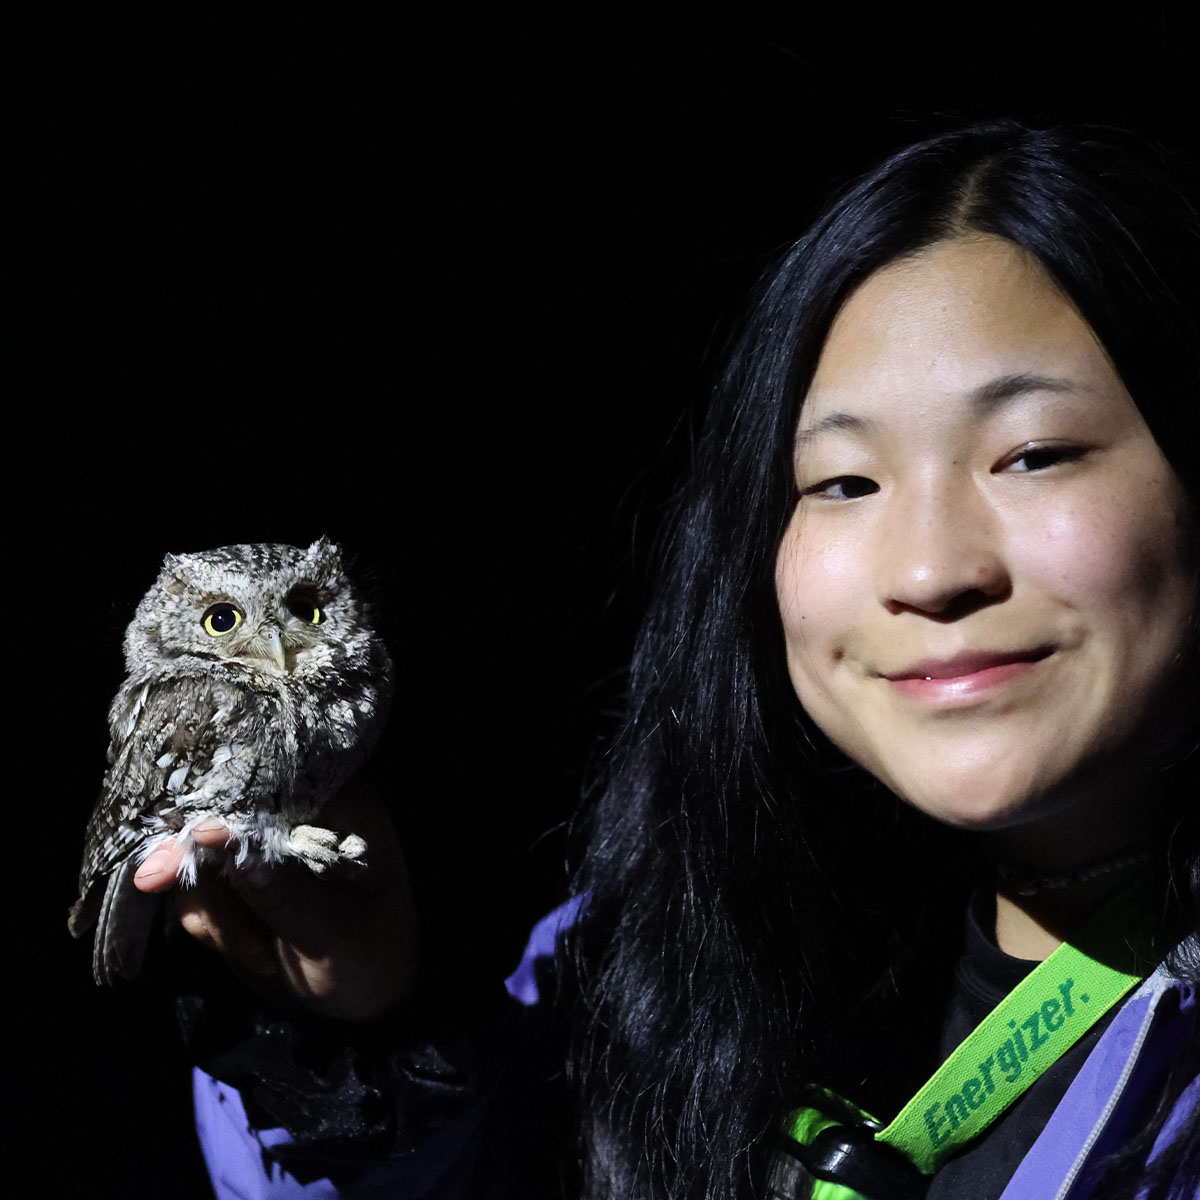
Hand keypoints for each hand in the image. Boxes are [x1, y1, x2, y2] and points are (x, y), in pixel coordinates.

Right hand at [133, 777, 418, 1020]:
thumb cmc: (372, 958)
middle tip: (159, 885)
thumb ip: (279, 888)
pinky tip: (257, 954)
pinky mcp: (240, 882)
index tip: (190, 842)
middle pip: (218, 812)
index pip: (269, 778)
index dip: (222, 804)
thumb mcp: (333, 930)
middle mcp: (298, 814)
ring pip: (198, 857)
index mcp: (338, 802)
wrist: (370, 1001)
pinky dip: (210, 924)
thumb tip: (219, 835)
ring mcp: (265, 847)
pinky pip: (196, 891)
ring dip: (213, 911)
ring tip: (261, 951)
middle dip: (199, 864)